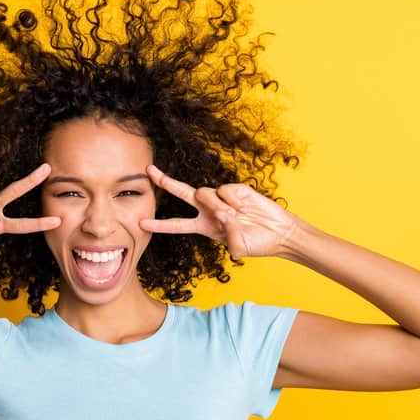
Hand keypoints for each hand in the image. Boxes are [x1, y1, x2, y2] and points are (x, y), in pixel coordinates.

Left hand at [139, 164, 299, 257]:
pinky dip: (233, 200)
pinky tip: (243, 207)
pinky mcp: (235, 189)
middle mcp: (208, 210)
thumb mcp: (239, 248)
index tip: (140, 223)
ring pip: (205, 194)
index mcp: (204, 227)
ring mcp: (221, 198)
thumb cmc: (258, 243)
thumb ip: (228, 235)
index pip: (177, 225)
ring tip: (234, 216)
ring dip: (216, 206)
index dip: (159, 225)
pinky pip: (224, 190)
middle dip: (164, 181)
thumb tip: (222, 213)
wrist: (279, 232)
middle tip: (148, 171)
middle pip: (181, 193)